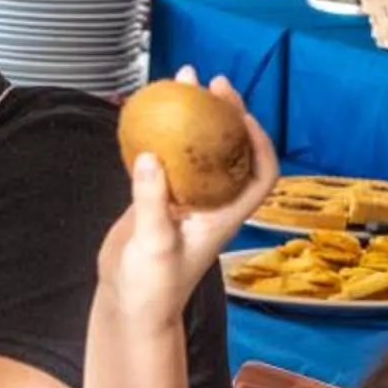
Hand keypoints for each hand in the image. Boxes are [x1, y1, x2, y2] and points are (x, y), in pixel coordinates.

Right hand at [95, 69, 276, 338]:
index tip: (240, 115)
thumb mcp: (155, 244)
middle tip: (208, 82)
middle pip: (228, 150)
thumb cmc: (153, 287)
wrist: (128, 305)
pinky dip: (159, 136)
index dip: (258, 142)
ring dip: (190, 117)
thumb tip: (150, 155)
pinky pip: (164, 159)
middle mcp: (209, 202)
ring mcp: (183, 199)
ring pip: (195, 149)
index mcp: (224, 214)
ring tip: (179, 84)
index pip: (259, 173)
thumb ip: (152, 200)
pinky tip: (145, 117)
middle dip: (222, 113)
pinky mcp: (158, 199)